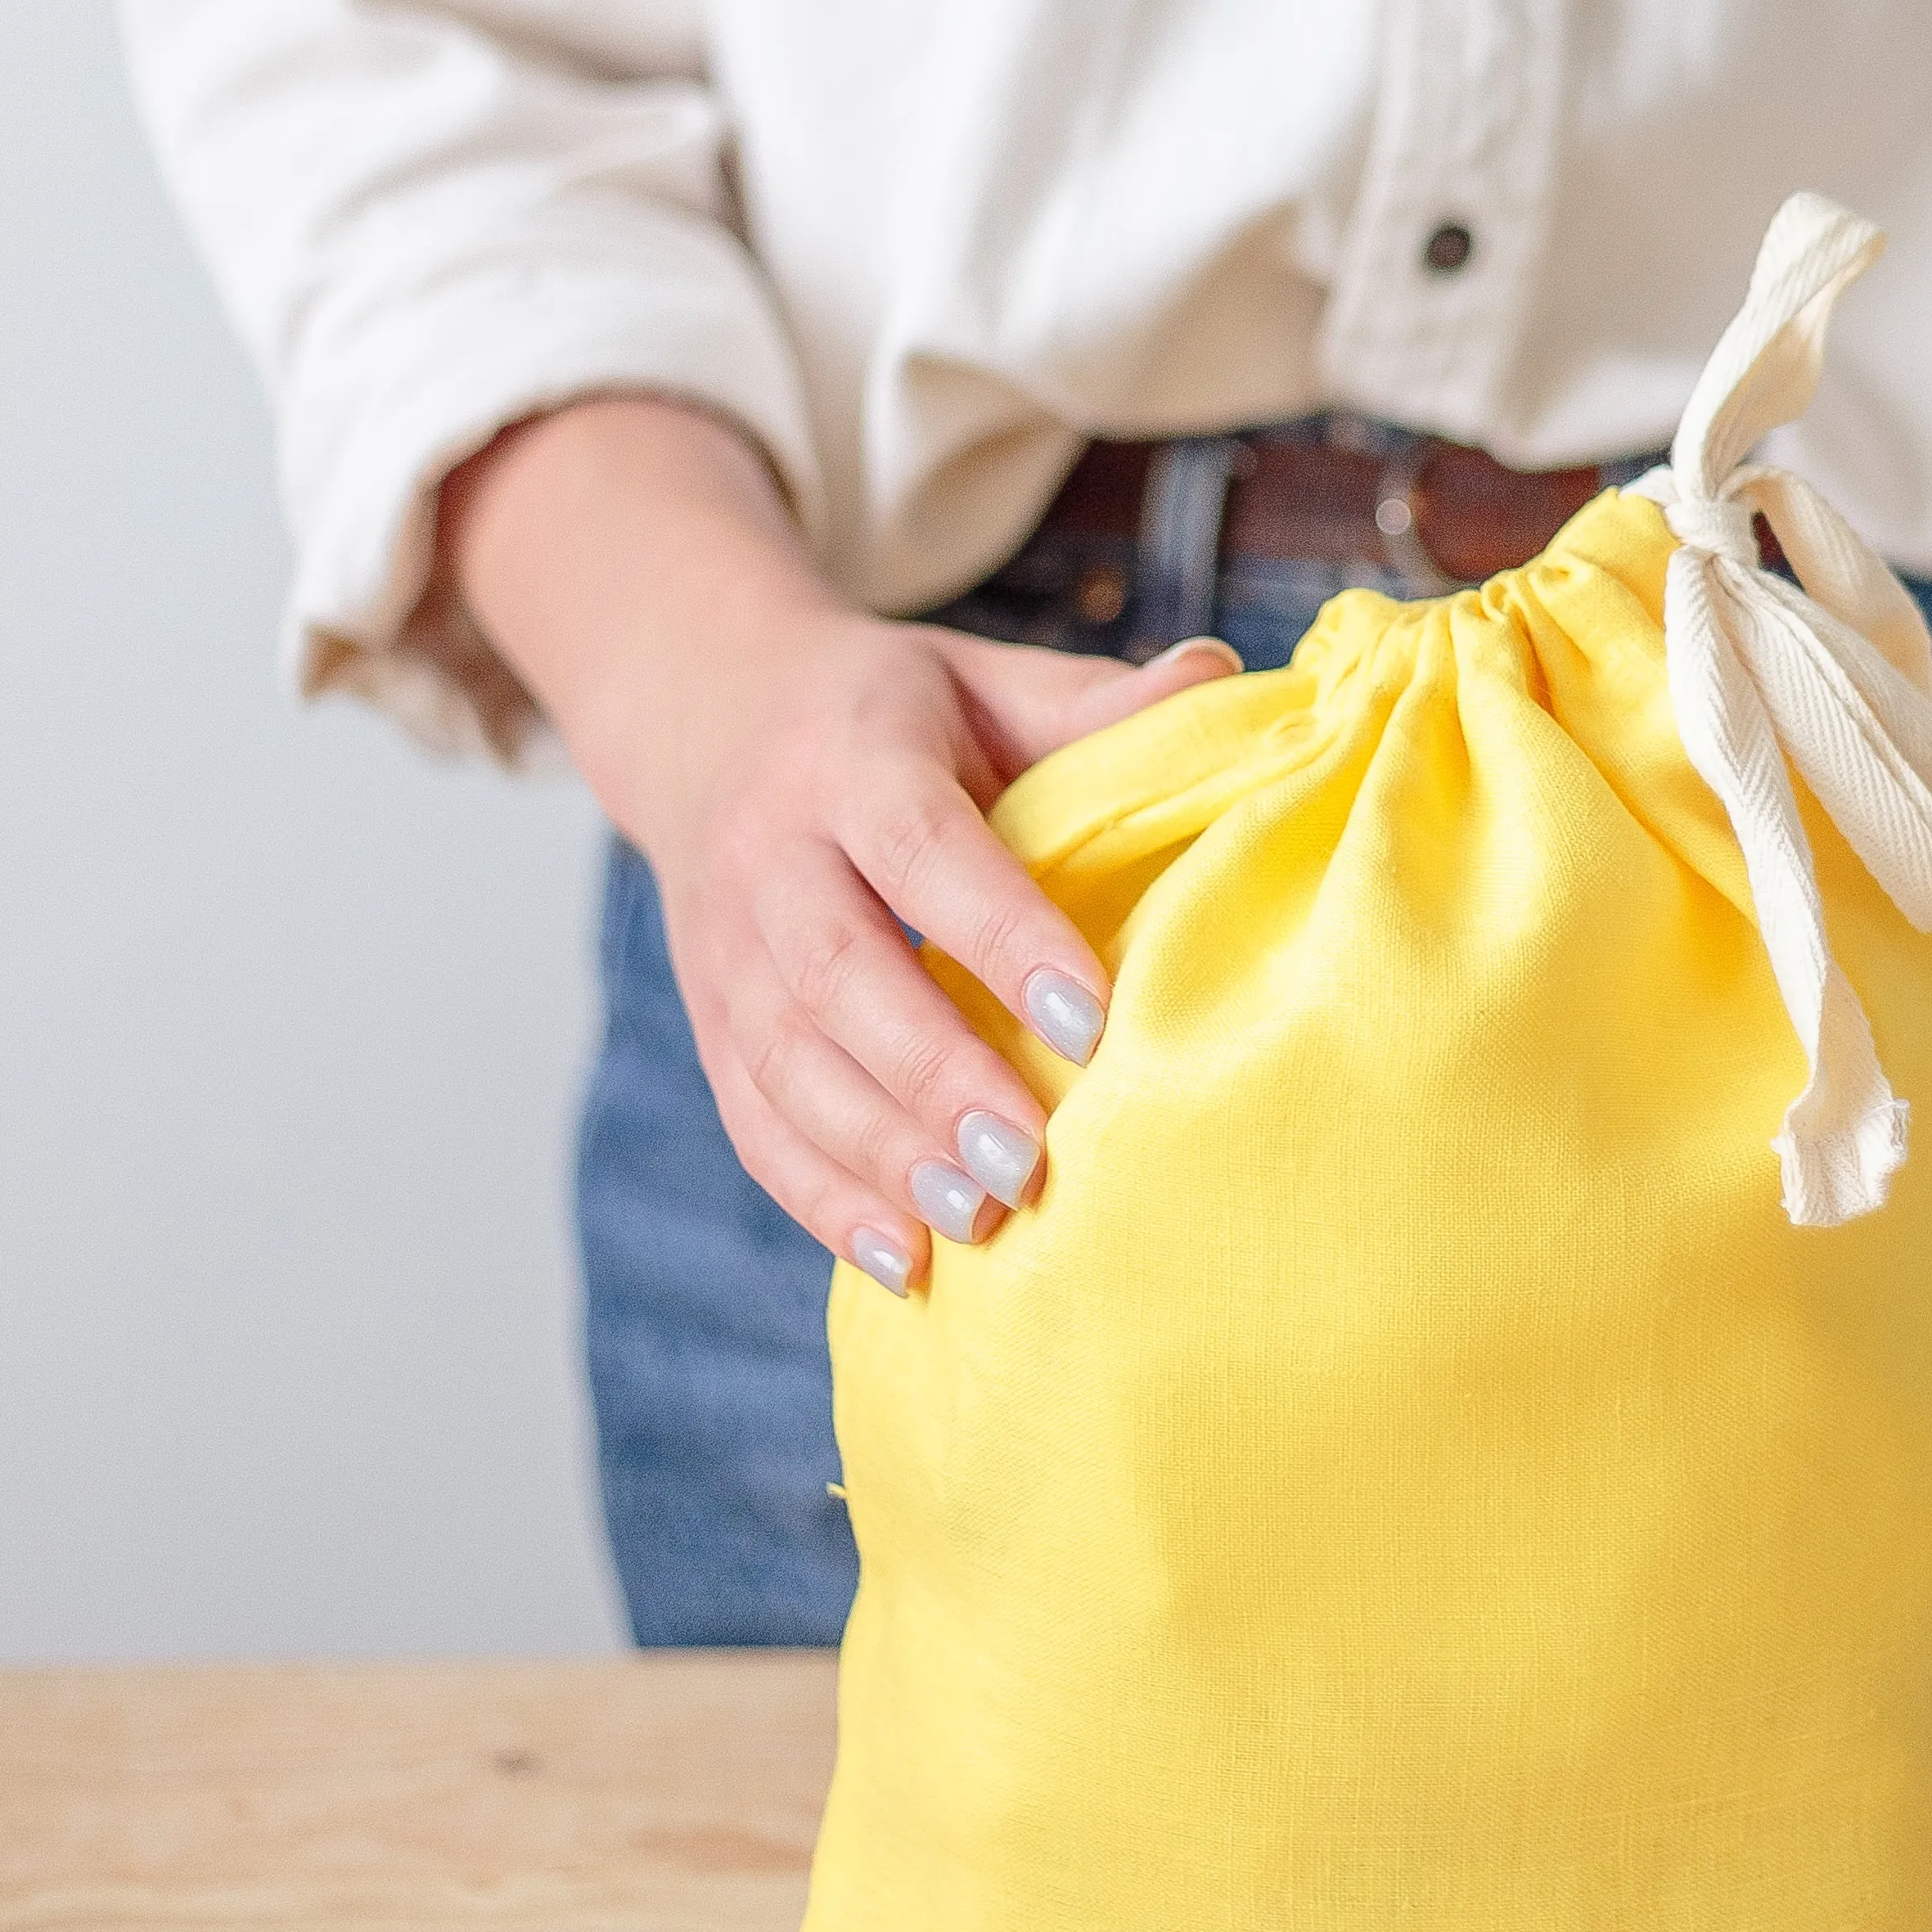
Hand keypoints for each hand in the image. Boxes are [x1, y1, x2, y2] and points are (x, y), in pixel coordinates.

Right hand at [626, 600, 1235, 1291]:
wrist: (710, 717)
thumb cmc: (895, 712)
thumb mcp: (985, 680)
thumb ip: (1095, 702)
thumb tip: (1221, 671)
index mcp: (848, 756)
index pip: (919, 849)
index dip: (999, 934)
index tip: (1090, 1020)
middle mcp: (767, 853)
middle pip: (838, 973)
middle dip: (933, 1076)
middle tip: (1031, 1160)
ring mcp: (723, 948)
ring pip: (787, 1062)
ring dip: (878, 1153)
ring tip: (978, 1219)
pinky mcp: (710, 1022)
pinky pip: (753, 1121)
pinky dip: (822, 1198)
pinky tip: (903, 1260)